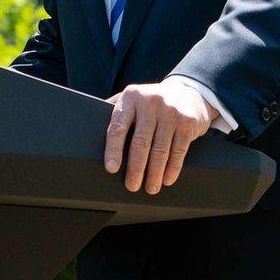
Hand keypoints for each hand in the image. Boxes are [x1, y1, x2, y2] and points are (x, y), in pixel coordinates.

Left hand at [104, 78, 216, 194]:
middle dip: (135, 169)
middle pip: (140, 143)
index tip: (111, 169)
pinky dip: (172, 169)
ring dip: (154, 174)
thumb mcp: (133, 99)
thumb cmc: (152, 103)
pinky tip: (167, 179)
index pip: (118, 127)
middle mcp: (151, 102)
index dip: (113, 150)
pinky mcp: (188, 122)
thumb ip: (116, 110)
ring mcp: (171, 111)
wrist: (190, 92)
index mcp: (131, 97)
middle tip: (132, 186)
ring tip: (150, 187)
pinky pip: (178, 151)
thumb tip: (89, 128)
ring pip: (160, 150)